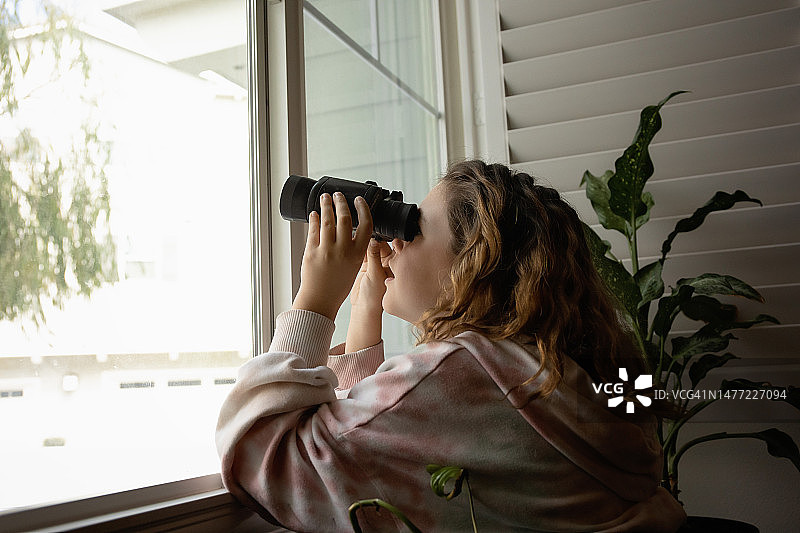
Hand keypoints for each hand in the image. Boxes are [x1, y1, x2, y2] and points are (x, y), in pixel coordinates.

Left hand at [292, 192, 371, 319]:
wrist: (319, 300)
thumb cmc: (337, 287)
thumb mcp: (354, 267)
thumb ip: (355, 249)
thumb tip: (352, 229)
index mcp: (357, 255)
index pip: (366, 225)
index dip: (363, 209)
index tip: (359, 200)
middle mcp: (343, 250)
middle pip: (344, 218)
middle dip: (341, 202)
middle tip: (338, 195)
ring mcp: (326, 250)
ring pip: (327, 220)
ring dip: (326, 206)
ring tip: (325, 198)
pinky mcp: (311, 252)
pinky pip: (313, 230)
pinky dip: (314, 219)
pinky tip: (314, 214)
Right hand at [350, 239, 392, 311]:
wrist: (363, 307)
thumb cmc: (375, 296)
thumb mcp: (375, 274)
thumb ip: (374, 256)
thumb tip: (373, 239)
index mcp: (395, 263)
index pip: (394, 246)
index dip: (389, 238)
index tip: (383, 234)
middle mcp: (387, 262)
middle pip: (382, 244)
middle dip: (377, 238)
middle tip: (370, 234)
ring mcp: (375, 263)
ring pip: (372, 247)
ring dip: (367, 242)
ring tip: (360, 237)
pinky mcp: (365, 265)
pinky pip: (363, 252)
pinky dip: (359, 248)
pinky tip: (355, 243)